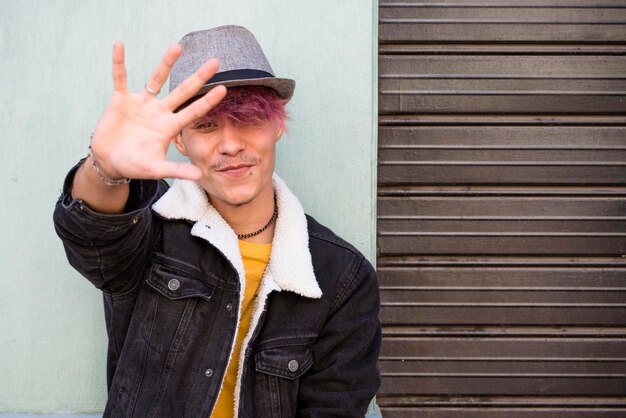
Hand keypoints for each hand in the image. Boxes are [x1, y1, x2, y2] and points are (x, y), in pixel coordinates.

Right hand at [89, 42, 226, 180]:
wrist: (110, 161)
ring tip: (178, 46)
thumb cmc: (135, 165)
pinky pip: (120, 78)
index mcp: (170, 126)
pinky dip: (119, 63)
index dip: (208, 101)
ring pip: (156, 79)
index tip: (224, 88)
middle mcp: (159, 111)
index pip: (194, 111)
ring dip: (166, 63)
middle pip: (183, 90)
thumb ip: (177, 170)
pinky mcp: (120, 100)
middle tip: (216, 61)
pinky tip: (119, 46)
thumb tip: (200, 176)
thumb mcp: (156, 169)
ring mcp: (141, 103)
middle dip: (199, 77)